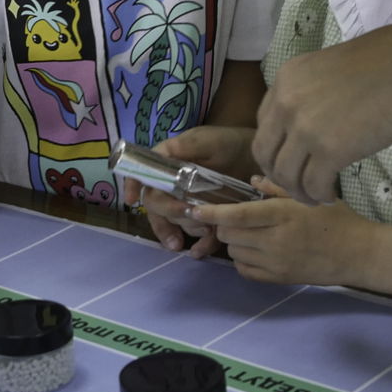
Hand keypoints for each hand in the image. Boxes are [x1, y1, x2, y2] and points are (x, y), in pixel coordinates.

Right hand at [120, 126, 255, 254]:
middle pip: (156, 204)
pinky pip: (196, 235)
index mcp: (168, 163)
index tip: (131, 201)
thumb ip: (186, 147)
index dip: (133, 186)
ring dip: (187, 228)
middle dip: (168, 213)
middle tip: (185, 213)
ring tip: (205, 228)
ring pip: (175, 222)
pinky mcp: (205, 217)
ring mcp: (188, 202)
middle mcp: (173, 185)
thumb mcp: (208, 141)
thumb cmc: (230, 143)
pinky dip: (198, 244)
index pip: (143, 174)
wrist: (259, 159)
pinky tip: (200, 251)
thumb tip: (162, 154)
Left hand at [191, 180, 381, 285]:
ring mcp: (276, 263)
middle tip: (233, 217)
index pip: (238, 215)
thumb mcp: (308, 197)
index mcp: (282, 215)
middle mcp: (275, 241)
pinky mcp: (278, 279)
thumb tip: (251, 179)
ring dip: (233, 241)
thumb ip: (277, 187)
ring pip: (234, 252)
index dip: (212, 213)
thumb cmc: (336, 219)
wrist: (358, 254)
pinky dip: (243, 259)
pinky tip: (255, 250)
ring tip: (249, 232)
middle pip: (230, 235)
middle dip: (223, 224)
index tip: (194, 208)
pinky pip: (245, 270)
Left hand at [255, 28, 391, 201]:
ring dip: (298, 191)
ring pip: (285, 174)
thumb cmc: (383, 63)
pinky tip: (330, 196)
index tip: (289, 158)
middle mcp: (286, 104)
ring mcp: (305, 128)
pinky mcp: (329, 151)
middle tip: (296, 184)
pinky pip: (313, 184)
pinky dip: (319, 196)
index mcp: (285, 80)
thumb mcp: (329, 69)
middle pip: (265, 151)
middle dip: (277, 173)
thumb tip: (312, 120)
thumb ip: (311, 93)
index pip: (264, 122)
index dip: (275, 146)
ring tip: (314, 197)